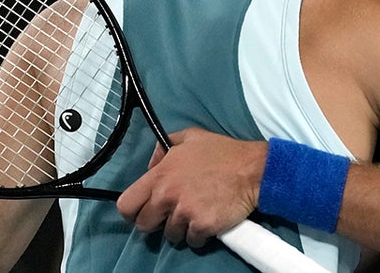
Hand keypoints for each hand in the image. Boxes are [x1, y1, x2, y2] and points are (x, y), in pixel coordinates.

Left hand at [117, 128, 266, 246]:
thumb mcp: (190, 137)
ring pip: (170, 235)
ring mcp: (184, 213)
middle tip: (171, 214)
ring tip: (195, 214)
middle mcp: (167, 196)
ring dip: (181, 228)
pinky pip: (192, 241)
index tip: (141, 212)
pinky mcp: (202, 226)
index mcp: (160, 175)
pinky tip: (208, 221)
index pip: (126, 204)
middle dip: (156, 222)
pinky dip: (199, 236)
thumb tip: (150, 164)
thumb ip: (163, 148)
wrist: (252, 170)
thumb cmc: (222, 152)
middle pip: (145, 225)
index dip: (132, 212)